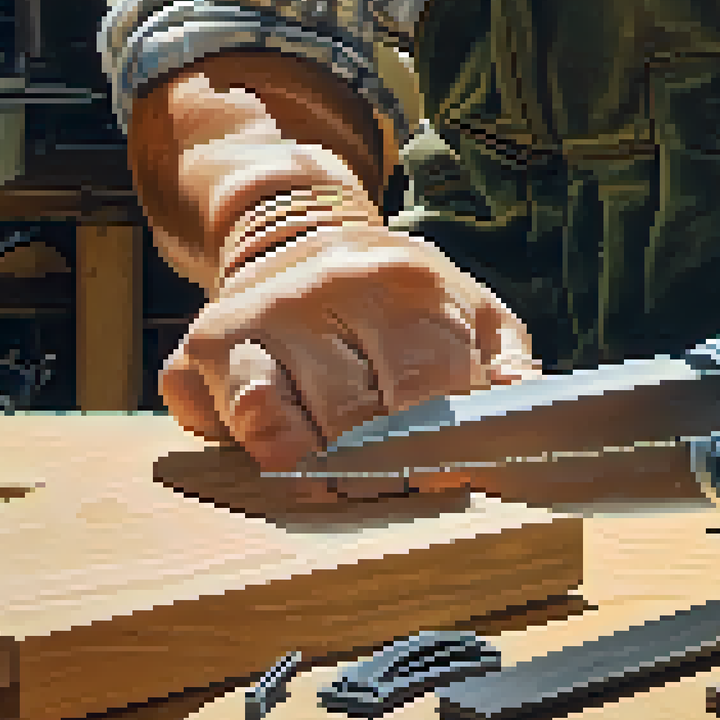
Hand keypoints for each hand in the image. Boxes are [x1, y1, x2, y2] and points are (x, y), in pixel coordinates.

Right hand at [159, 224, 539, 470]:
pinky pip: (211, 419)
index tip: (449, 480)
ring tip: (340, 482)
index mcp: (401, 283)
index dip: (441, 448)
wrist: (299, 232)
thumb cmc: (401, 297)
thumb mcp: (471, 309)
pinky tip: (277, 447)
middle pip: (353, 417)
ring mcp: (251, 317)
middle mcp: (321, 292)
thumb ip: (505, 359)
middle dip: (379, 469)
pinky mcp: (196, 347)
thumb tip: (523, 406)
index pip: (427, 387)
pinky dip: (241, 445)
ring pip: (276, 424)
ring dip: (313, 470)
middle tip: (395, 488)